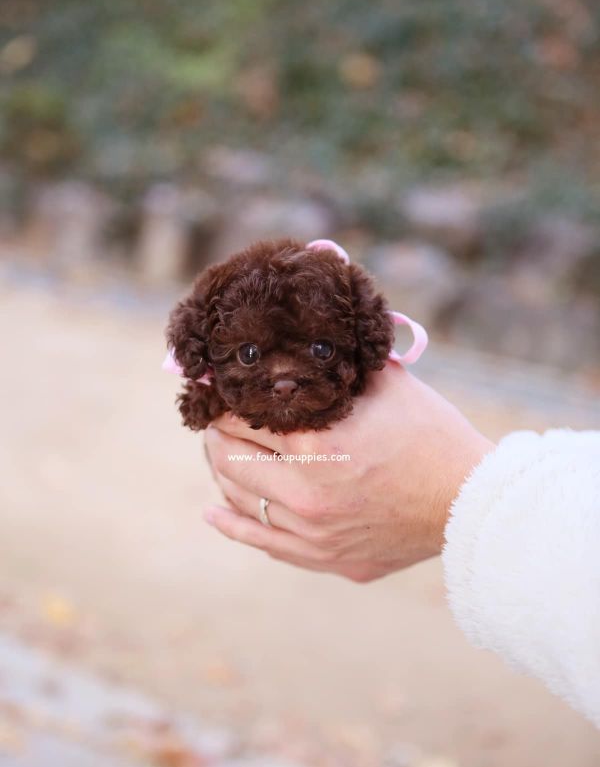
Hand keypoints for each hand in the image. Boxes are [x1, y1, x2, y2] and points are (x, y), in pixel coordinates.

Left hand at [203, 365, 493, 581]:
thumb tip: (302, 340)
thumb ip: (339, 363)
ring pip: (242, 502)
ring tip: (219, 455)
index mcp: (316, 446)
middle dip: (216, 435)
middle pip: (231, 460)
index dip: (224, 402)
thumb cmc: (433, 435)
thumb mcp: (386, 384)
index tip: (217, 391)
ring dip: (223, 473)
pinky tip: (215, 514)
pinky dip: (235, 526)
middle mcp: (306, 495)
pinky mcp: (329, 558)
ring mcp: (315, 534)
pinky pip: (266, 543)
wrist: (472, 500)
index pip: (242, 419)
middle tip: (213, 420)